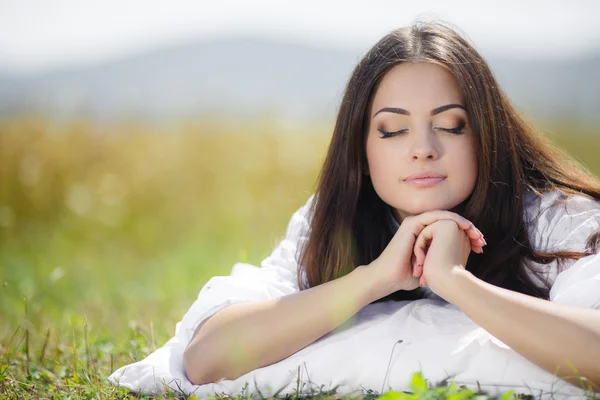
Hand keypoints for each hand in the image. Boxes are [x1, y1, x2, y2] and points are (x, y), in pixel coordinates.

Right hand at [369, 211, 484, 293]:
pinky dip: (451, 219)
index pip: (449, 229)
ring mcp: (415, 224)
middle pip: (449, 222)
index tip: (481, 247)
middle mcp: (420, 227)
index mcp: (425, 236)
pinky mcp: (412, 224)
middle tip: (482, 240)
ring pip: (444, 216)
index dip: (467, 236)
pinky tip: (463, 226)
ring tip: (475, 233)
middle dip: (468, 229)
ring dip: (462, 222)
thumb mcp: (432, 266)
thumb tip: (460, 263)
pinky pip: (435, 216)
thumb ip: (442, 260)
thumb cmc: (409, 276)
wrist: (390, 279)